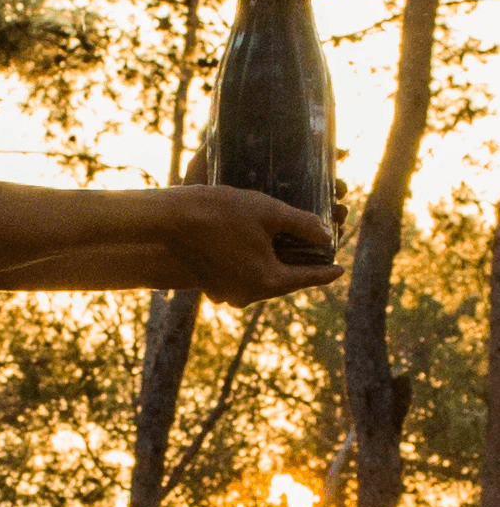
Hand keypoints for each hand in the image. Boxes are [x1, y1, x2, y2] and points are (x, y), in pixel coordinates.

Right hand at [168, 185, 342, 307]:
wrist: (168, 218)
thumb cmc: (220, 212)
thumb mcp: (268, 212)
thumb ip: (303, 224)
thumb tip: (326, 234)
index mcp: (268, 281)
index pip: (308, 277)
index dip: (327, 270)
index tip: (339, 268)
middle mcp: (248, 294)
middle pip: (284, 281)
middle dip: (298, 265)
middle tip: (312, 252)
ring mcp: (226, 293)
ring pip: (260, 280)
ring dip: (272, 264)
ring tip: (282, 247)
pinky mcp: (210, 286)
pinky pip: (240, 278)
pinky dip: (250, 265)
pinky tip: (251, 247)